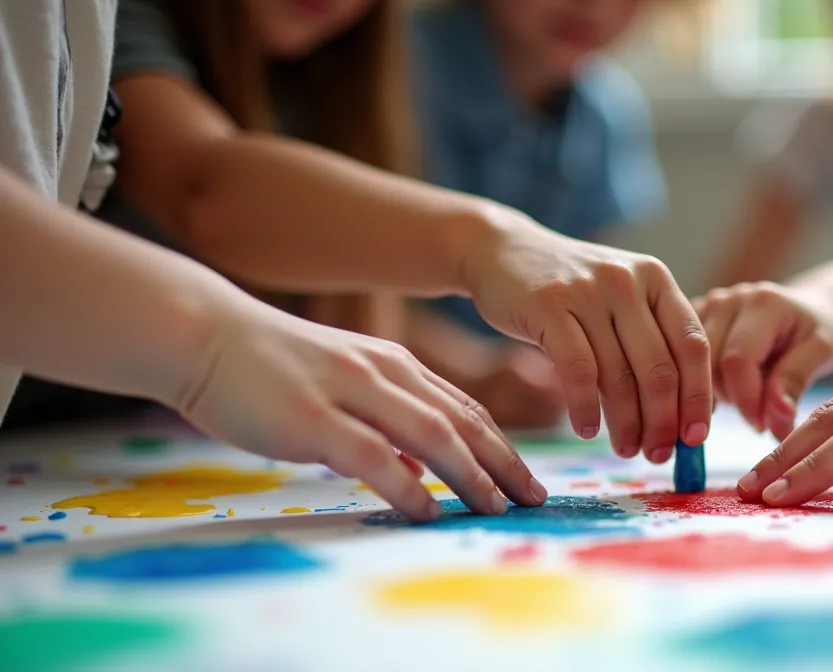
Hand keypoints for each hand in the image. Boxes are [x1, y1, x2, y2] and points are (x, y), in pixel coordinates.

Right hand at [174, 301, 546, 520]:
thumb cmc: (268, 368)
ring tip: (497, 508)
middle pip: (463, 423)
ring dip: (471, 476)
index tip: (527, 479)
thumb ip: (384, 424)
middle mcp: (384, 374)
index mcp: (394, 365)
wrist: (203, 334)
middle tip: (536, 499)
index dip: (502, 446)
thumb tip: (419, 472)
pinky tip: (430, 510)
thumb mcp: (342, 387)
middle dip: (504, 464)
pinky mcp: (314, 418)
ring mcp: (351, 393)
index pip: (465, 409)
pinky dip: (408, 486)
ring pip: (432, 436)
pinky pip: (375, 457)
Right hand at [463, 222, 711, 462]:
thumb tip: (681, 414)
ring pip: (619, 376)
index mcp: (657, 279)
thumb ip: (650, 340)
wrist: (504, 251)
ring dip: (626, 424)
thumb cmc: (570, 291)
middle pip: (660, 368)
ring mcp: (588, 291)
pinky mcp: (548, 305)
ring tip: (626, 449)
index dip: (699, 397)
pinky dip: (585, 409)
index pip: (693, 346)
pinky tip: (587, 430)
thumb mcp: (620, 298)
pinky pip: (578, 371)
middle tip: (657, 454)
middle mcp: (628, 281)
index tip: (695, 437)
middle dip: (663, 422)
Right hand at [694, 282, 832, 440]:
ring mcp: (706, 307)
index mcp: (763, 303)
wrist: (808, 309)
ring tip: (746, 396)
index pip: (737, 360)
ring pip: (692, 368)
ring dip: (716, 394)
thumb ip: (796, 381)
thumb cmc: (817, 331)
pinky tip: (727, 390)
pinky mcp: (692, 320)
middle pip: (709, 366)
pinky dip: (702, 385)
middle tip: (758, 414)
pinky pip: (684, 362)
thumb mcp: (823, 352)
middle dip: (732, 400)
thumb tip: (775, 422)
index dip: (746, 401)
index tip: (762, 426)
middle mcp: (727, 299)